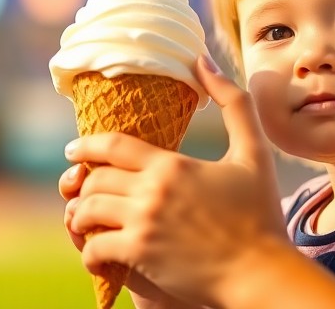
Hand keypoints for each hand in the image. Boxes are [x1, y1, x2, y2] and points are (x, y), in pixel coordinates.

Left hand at [65, 56, 293, 306]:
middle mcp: (152, 191)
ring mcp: (144, 225)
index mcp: (171, 165)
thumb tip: (204, 60)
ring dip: (80, 216)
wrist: (263, 273)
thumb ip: (233, 102)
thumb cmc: (261, 214)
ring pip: (88, 211)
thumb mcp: (253, 152)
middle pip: (94, 178)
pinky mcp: (141, 258)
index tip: (71, 151)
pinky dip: (89, 253)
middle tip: (79, 191)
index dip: (85, 146)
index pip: (111, 145)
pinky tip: (96, 256)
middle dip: (82, 184)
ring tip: (83, 221)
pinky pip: (95, 250)